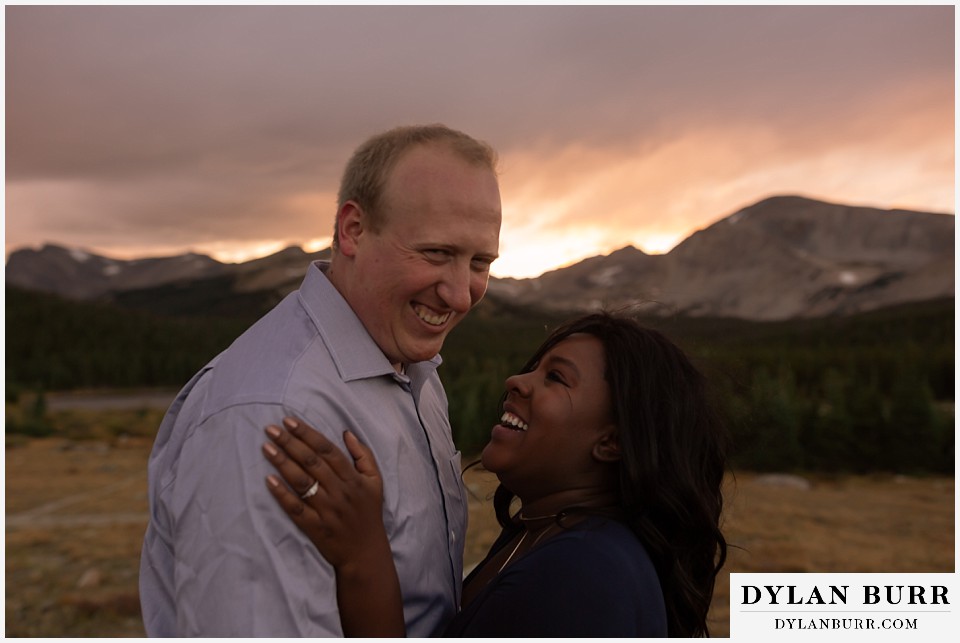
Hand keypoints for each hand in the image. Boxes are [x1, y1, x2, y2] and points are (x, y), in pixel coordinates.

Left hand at [262, 417, 385, 569]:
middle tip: (271, 429)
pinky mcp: (314, 527)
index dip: (308, 434)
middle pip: (311, 462)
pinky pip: (295, 508)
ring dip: (282, 463)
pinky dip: (282, 494)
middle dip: (290, 443)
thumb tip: (346, 433)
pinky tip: (269, 480)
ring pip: (302, 482)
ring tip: (266, 448)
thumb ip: (363, 455)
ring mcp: (326, 510)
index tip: (289, 421)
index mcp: (353, 478)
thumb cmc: (369, 513)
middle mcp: (339, 492)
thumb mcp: (375, 481)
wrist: (366, 553)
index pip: (328, 450)